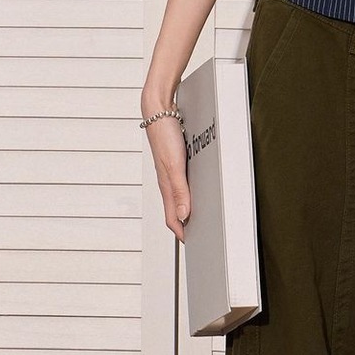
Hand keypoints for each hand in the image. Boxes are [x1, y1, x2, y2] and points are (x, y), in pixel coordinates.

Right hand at [145, 112, 191, 240]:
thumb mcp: (175, 165)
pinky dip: (188, 192)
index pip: (172, 218)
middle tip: (196, 234)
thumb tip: (184, 215)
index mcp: (165, 186)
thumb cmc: (164, 135)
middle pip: (174, 209)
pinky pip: (181, 182)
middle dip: (183, 225)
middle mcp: (167, 181)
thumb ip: (180, 190)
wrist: (158, 110)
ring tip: (196, 217)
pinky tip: (196, 189)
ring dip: (185, 209)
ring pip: (178, 196)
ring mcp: (170, 171)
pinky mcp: (175, 160)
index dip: (180, 232)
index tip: (191, 244)